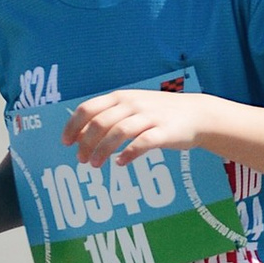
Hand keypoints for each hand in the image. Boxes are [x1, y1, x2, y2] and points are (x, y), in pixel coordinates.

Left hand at [62, 83, 200, 166]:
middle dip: (86, 143)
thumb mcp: (132, 108)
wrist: (197, 114)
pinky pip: (143, 142)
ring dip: (102, 150)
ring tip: (95, 165)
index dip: (73, 126)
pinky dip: (129, 153)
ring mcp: (149, 117)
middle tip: (81, 160)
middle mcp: (132, 104)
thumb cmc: (159, 113)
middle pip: (100, 123)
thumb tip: (79, 135)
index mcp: (120, 97)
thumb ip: (108, 117)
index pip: (88, 109)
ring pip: (118, 132)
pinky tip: (121, 163)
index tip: (66, 143)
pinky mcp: (164, 131)